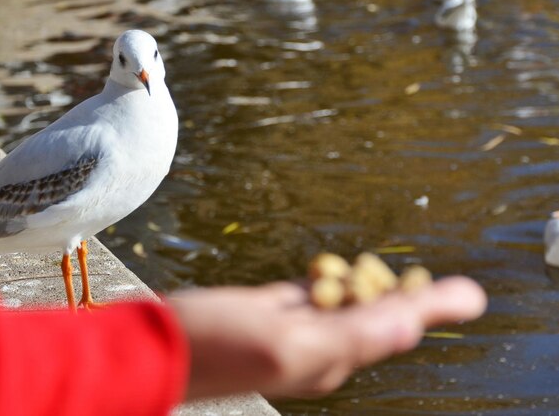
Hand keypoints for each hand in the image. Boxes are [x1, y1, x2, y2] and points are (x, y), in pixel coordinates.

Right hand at [169, 276, 485, 399]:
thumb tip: (406, 328)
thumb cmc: (215, 344)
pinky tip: (349, 273)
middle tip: (451, 288)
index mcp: (328, 354)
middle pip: (378, 316)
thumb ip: (348, 335)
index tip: (468, 294)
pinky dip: (342, 283)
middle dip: (414, 299)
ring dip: (384, 291)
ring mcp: (294, 327)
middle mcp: (317, 344)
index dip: (431, 306)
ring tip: (415, 280)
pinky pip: (319, 296)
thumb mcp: (285, 342)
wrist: (160, 344)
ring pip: (351, 305)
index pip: (392, 325)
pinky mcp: (272, 310)